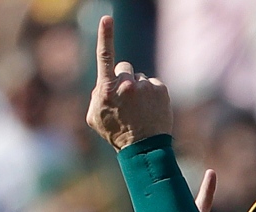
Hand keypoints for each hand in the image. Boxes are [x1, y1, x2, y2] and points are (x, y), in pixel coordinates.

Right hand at [86, 16, 171, 149]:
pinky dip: (152, 94)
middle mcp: (127, 84)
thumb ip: (96, 96)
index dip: (104, 36)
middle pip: (124, 67)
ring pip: (140, 78)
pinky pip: (153, 84)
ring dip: (139, 89)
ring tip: (139, 110)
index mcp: (107, 89)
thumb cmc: (115, 133)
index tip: (107, 18)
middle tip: (126, 99)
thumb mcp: (94, 117)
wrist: (144, 149)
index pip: (104, 57)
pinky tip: (150, 109)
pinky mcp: (160, 89)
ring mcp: (145, 86)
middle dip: (124, 78)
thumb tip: (102, 85)